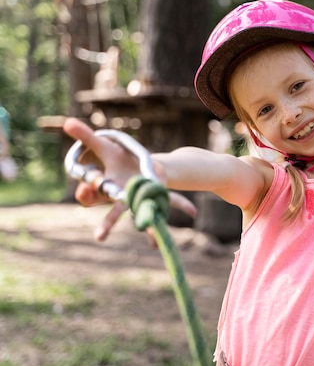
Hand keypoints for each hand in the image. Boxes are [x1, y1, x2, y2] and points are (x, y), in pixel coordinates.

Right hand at [63, 118, 196, 241]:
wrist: (137, 164)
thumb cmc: (118, 158)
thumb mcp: (104, 146)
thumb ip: (86, 136)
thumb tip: (67, 122)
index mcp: (111, 188)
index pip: (96, 194)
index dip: (90, 192)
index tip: (85, 190)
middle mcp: (125, 197)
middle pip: (114, 212)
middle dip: (107, 224)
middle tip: (98, 237)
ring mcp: (142, 198)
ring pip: (144, 213)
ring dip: (149, 227)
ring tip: (153, 243)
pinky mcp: (159, 192)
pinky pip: (172, 200)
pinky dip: (182, 205)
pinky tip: (193, 212)